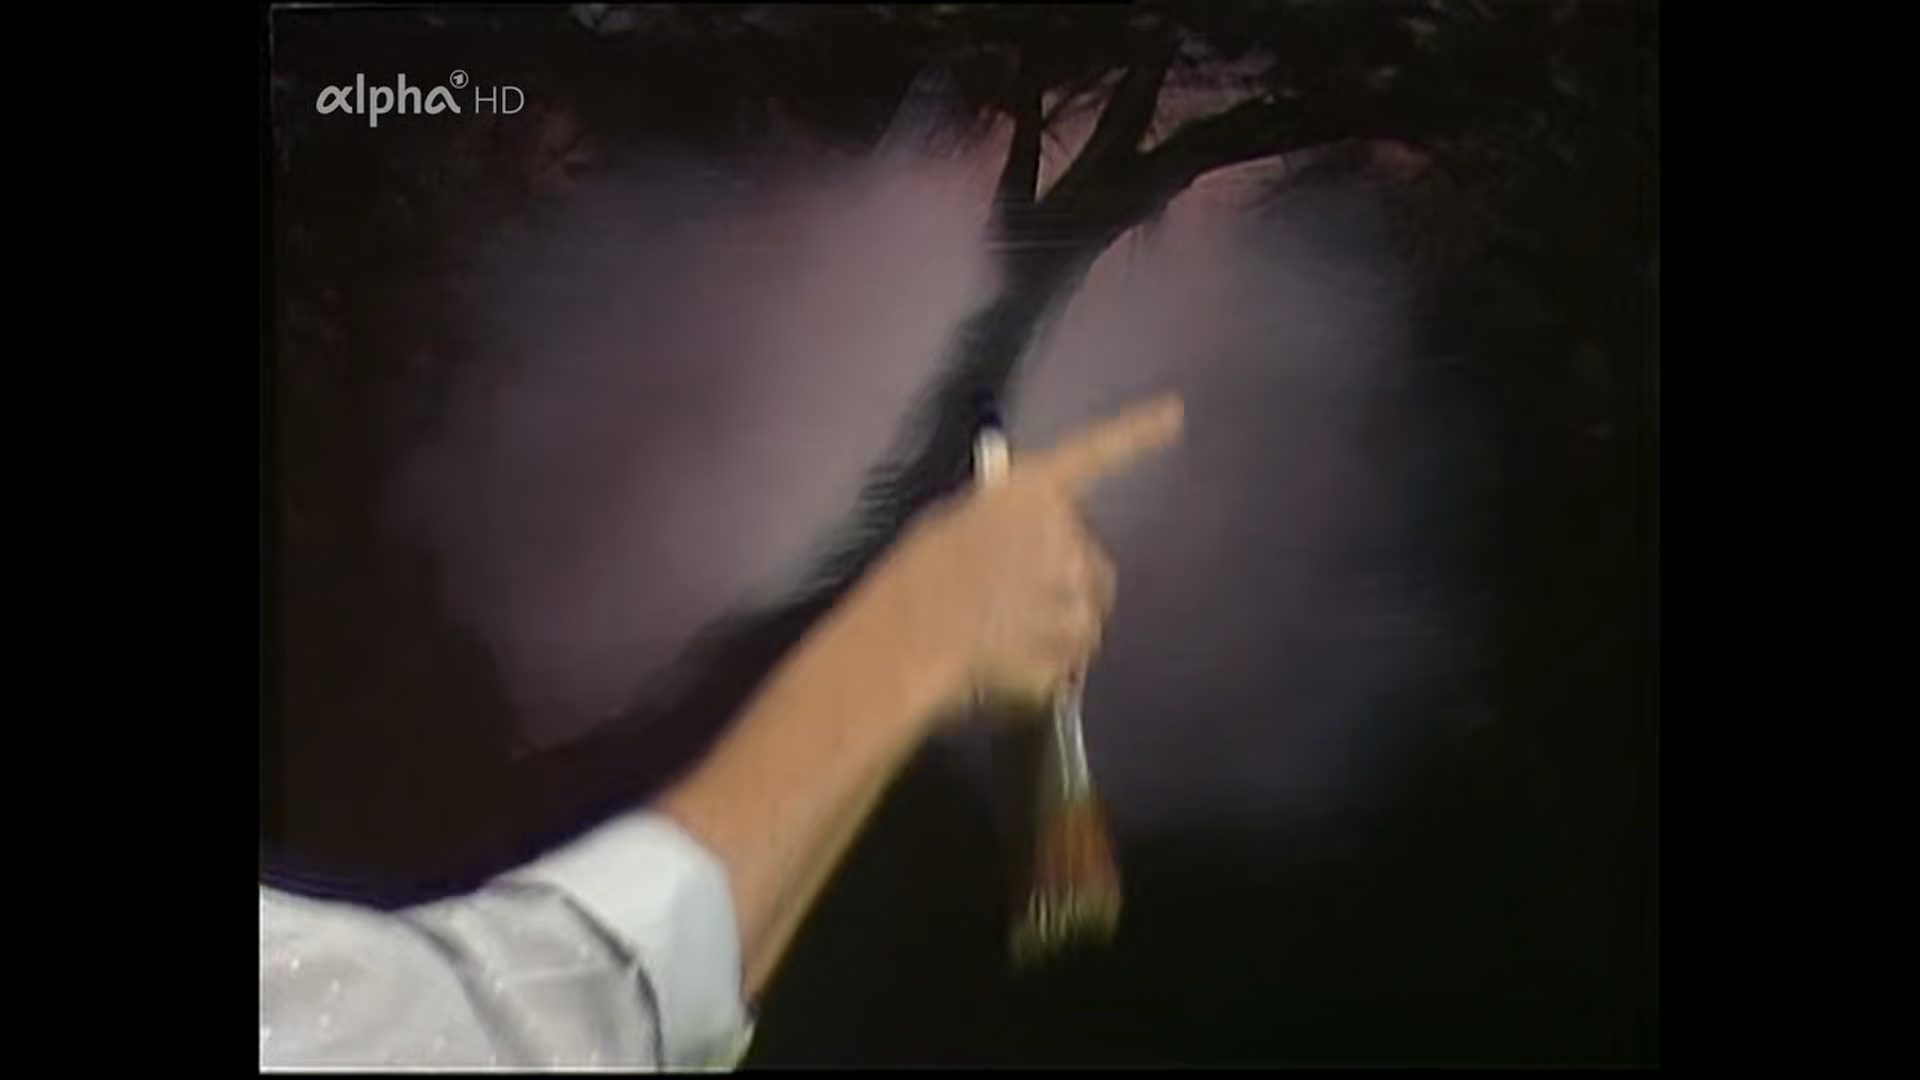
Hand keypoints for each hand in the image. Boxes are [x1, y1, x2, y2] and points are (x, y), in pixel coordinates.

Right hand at [858, 394, 1183, 723]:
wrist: (909, 635)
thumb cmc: (918, 576)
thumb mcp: (957, 523)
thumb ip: (1008, 523)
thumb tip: (1022, 545)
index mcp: (1033, 490)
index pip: (1098, 451)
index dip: (1137, 432)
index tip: (1174, 412)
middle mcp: (1066, 531)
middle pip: (1089, 557)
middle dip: (1062, 580)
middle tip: (1014, 600)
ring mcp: (1076, 587)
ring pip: (1088, 610)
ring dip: (1059, 622)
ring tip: (1004, 634)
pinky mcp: (1075, 640)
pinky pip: (1075, 653)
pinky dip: (1053, 661)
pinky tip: (1010, 660)